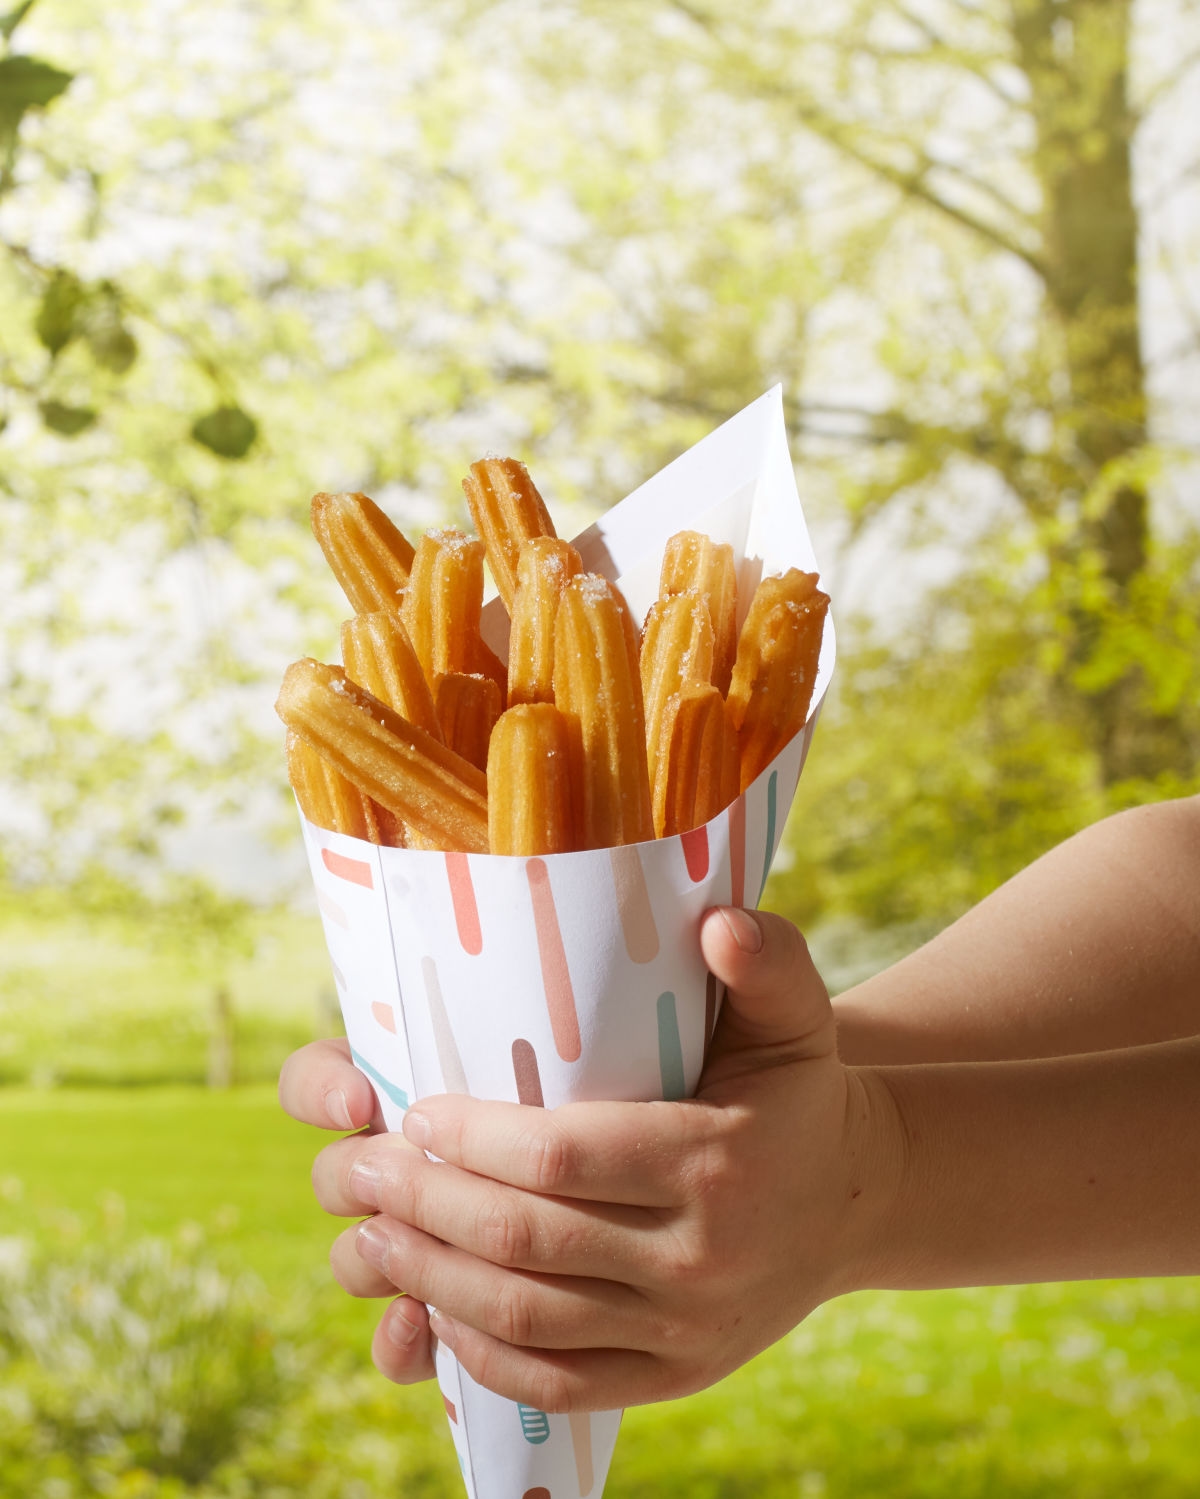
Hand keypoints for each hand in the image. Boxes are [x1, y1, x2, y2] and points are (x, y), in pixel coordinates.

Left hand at [280, 909, 902, 1409]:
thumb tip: (720, 924)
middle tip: (359, 1171)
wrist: (854, 1202)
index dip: (473, 1139)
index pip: (561, 1158)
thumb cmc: (798, 1094)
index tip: (416, 1109)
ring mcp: (684, 1330)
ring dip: (430, 1279)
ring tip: (368, 1236)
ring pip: (527, 1317)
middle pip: (526, 1240)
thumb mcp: (796, 1016)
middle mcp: (699, 1257)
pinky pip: (558, 1382)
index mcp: (715, 1161)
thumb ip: (766, 961)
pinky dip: (482, 1353)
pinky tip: (433, 1309)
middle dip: (424, 1205)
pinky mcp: (673, 1376)